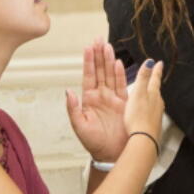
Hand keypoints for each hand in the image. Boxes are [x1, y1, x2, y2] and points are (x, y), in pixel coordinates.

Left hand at [66, 40, 129, 161]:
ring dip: (109, 60)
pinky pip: (122, 85)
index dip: (88, 61)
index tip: (88, 47)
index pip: (88, 76)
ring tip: (107, 46)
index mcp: (89, 99)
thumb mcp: (79, 126)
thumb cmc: (94, 143)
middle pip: (100, 71)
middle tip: (98, 39)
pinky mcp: (124, 104)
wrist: (111, 154)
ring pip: (111, 75)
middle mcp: (101, 96)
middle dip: (99, 55)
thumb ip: (73, 109)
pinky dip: (121, 74)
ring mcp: (113, 98)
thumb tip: (68, 92)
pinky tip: (118, 63)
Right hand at [123, 59, 164, 142]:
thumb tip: (151, 61)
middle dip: (154, 82)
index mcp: (153, 94)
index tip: (160, 63)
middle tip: (154, 76)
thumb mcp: (138, 93)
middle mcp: (158, 103)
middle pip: (156, 89)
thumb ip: (143, 77)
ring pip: (155, 101)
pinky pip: (152, 111)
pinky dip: (149, 107)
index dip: (156, 70)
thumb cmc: (138, 116)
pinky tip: (146, 111)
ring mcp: (157, 114)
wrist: (144, 139)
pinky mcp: (154, 124)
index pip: (155, 78)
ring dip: (152, 95)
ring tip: (149, 93)